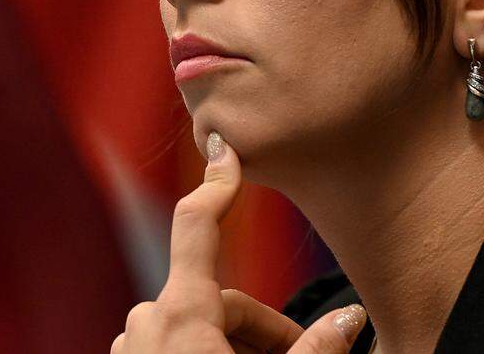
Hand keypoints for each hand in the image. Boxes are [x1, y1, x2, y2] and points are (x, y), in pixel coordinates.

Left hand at [111, 133, 367, 352]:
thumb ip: (315, 349)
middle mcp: (147, 322)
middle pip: (215, 297)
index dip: (217, 185)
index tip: (225, 150)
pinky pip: (168, 345)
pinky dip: (199, 353)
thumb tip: (353, 319)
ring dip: (230, 343)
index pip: (197, 226)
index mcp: (180, 314)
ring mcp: (130, 346)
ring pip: (193, 322)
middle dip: (260, 326)